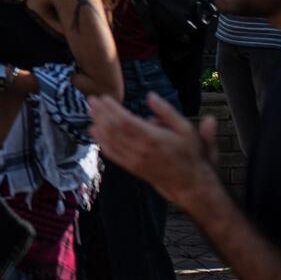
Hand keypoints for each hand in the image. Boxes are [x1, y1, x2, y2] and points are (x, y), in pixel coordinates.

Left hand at [88, 92, 221, 209]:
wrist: (189, 183)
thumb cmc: (189, 154)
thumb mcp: (186, 129)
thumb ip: (167, 112)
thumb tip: (150, 96)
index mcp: (153, 138)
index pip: (125, 121)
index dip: (112, 109)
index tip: (104, 97)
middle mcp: (140, 150)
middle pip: (113, 129)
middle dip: (101, 113)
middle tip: (91, 100)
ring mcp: (134, 160)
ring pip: (110, 141)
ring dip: (98, 125)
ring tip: (90, 112)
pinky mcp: (132, 168)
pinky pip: (112, 154)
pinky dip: (101, 142)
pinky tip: (94, 132)